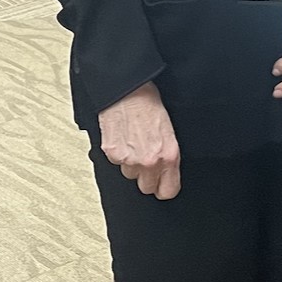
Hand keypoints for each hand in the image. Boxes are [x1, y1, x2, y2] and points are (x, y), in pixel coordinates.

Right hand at [98, 83, 181, 198]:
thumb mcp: (169, 130)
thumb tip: (166, 170)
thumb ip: (168, 154)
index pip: (168, 191)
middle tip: (146, 159)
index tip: (162, 183)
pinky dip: (119, 154)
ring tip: (134, 142)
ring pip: (130, 175)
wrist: (127, 90)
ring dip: (132, 164)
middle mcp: (149, 161)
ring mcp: (129, 159)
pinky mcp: (112, 154)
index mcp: (169, 155)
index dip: (164, 187)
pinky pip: (117, 163)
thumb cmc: (148, 103)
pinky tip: (124, 138)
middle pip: (146, 188)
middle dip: (146, 176)